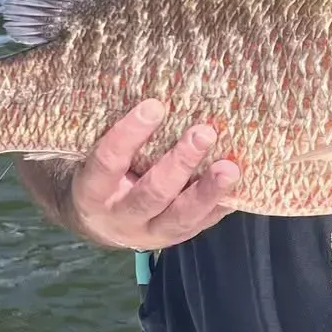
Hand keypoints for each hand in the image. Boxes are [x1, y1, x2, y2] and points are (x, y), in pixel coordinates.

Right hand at [68, 99, 240, 250]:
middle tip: (204, 132)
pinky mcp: (175, 238)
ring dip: (207, 190)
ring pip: (180, 216)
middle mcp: (120, 217)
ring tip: (230, 168)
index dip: (129, 135)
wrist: (102, 224)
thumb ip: (118, 137)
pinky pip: (201, 225)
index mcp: (92, 192)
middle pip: (151, 193)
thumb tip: (156, 93)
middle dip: (180, 163)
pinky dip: (220, 206)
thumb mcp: (95, 159)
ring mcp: (149, 233)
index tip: (154, 105)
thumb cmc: (103, 176)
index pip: (108, 162)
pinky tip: (239, 186)